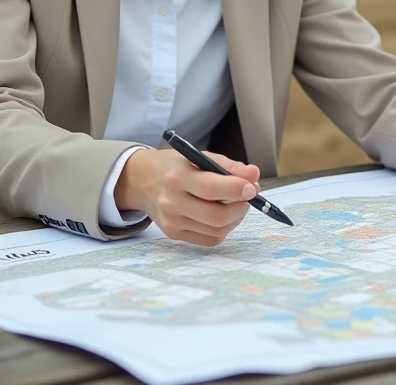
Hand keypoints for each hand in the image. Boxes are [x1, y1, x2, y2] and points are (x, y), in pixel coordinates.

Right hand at [114, 148, 260, 245]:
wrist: (141, 181)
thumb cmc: (174, 166)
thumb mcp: (197, 156)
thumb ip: (227, 165)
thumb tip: (254, 176)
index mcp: (177, 177)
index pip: (210, 188)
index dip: (235, 189)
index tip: (253, 187)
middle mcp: (172, 202)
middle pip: (215, 215)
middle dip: (241, 207)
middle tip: (249, 195)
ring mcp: (172, 222)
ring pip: (216, 229)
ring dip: (236, 217)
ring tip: (237, 203)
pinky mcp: (174, 234)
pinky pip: (210, 239)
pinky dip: (224, 228)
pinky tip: (224, 216)